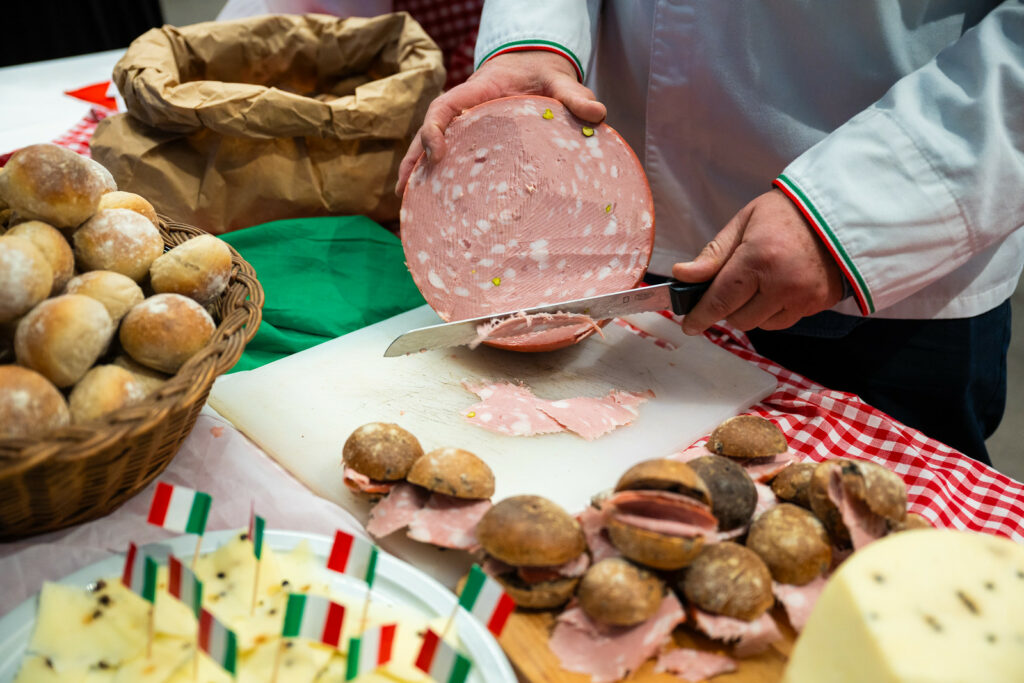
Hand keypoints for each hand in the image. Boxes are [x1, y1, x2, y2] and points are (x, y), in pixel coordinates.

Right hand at [395, 51, 606, 194]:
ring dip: (415, 170)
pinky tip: (424, 199)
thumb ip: (575, 96)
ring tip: (403, 201)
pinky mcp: (468, 139)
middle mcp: (463, 110)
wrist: (535, 69)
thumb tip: (598, 113)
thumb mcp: (560, 82)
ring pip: (430, 146)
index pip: (445, 106)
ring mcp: (463, 126)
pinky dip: (430, 174)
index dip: (434, 128)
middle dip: (414, 158)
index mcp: (478, 93)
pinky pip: (444, 155)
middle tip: (404, 188)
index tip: (437, 151)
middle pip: (428, 132)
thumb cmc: (544, 76)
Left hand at [672, 189, 844, 334]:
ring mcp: (803, 297)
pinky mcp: (819, 304)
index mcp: (758, 258)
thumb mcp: (744, 222)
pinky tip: (779, 287)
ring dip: (752, 311)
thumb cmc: (786, 213)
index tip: (689, 326)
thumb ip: (713, 254)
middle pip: (739, 319)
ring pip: (761, 325)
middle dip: (729, 307)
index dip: (700, 316)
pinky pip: (784, 321)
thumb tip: (682, 275)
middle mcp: (782, 284)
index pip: (720, 299)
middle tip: (733, 286)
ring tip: (761, 282)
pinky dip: (774, 311)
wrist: (839, 212)